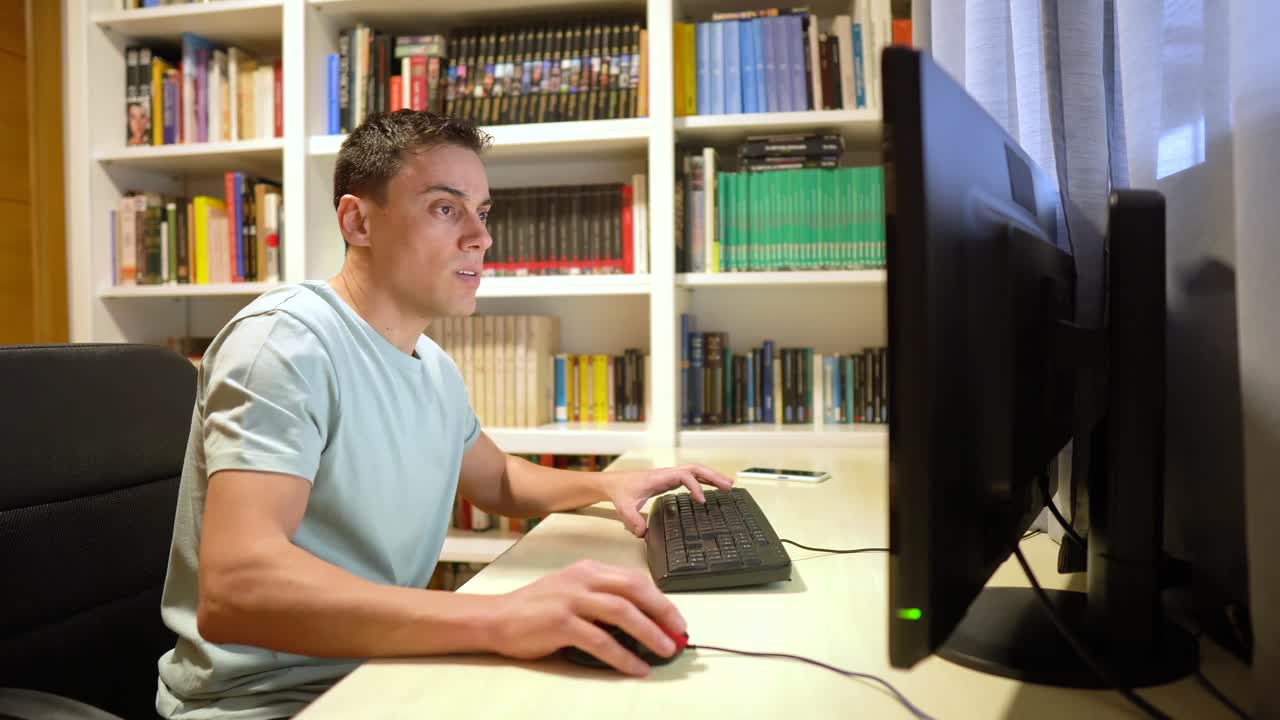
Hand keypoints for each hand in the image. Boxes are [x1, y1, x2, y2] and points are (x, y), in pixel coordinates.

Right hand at [487, 559, 686, 676]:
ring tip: (665, 650)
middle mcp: (583, 579)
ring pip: (622, 613)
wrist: (498, 617)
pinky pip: (601, 641)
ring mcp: (572, 599)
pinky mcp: (561, 623)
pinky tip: (636, 667)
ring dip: (649, 633)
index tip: (676, 619)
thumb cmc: (537, 608)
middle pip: (634, 589)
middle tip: (680, 632)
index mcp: (589, 569)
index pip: (634, 579)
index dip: (660, 599)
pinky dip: (623, 656)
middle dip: (663, 611)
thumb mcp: (573, 591)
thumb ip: (602, 598)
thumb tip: (641, 622)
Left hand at [605, 464, 734, 536]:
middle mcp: (668, 474)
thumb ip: (633, 521)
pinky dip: (704, 482)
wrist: (613, 484)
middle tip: (729, 487)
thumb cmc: (620, 492)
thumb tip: (643, 534)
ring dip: (712, 477)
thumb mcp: (624, 507)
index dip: (695, 487)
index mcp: (660, 477)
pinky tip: (713, 488)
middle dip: (713, 477)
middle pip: (696, 469)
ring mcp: (670, 476)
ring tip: (729, 485)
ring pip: (696, 472)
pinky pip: (691, 478)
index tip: (701, 501)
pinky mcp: (670, 481)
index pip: (684, 476)